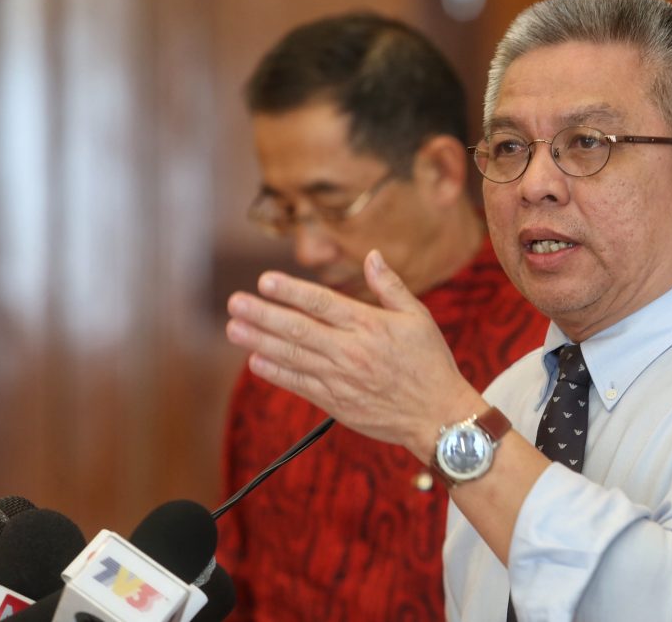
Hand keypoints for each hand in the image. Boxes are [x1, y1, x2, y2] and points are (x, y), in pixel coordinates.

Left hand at [225, 249, 484, 461]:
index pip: (322, 303)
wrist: (437, 416)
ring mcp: (341, 379)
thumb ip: (391, 286)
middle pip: (298, 329)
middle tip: (235, 302)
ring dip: (260, 341)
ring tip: (234, 327)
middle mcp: (351, 351)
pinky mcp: (336, 403)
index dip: (291, 291)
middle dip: (263, 315)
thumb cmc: (430, 363)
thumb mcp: (419, 318)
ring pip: (292, 356)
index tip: (265, 280)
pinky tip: (256, 361)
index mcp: (370, 326)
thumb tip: (372, 256)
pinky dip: (276, 373)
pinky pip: (299, 385)